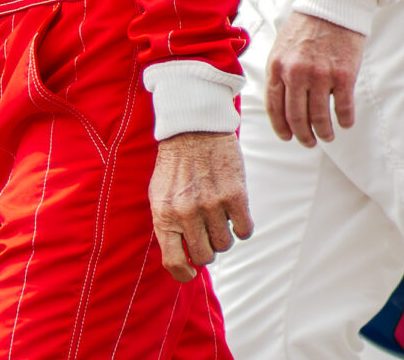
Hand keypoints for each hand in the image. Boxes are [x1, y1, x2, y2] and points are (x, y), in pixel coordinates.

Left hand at [149, 130, 251, 281]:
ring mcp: (212, 204)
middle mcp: (187, 213)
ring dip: (224, 235)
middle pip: (205, 256)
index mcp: (164, 214)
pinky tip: (234, 212)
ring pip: (225, 244)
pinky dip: (241, 226)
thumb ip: (167, 225)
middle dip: (207, 249)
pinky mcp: (235, 195)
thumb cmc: (175, 165)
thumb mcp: (159, 195)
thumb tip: (179, 257)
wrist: (194, 128)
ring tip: (218, 216)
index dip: (184, 274)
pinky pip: (244, 230)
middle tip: (207, 233)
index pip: (174, 262)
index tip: (191, 272)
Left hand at [265, 13, 364, 147]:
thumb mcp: (281, 47)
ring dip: (324, 133)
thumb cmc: (306, 26)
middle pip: (296, 118)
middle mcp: (296, 73)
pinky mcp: (343, 75)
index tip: (288, 136)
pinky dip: (344, 121)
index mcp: (277, 67)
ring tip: (327, 136)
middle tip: (309, 142)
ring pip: (319, 118)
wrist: (332, 4)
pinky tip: (344, 123)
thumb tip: (280, 105)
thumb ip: (279, 73)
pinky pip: (343, 109)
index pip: (275, 108)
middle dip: (303, 136)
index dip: (281, 128)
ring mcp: (320, 75)